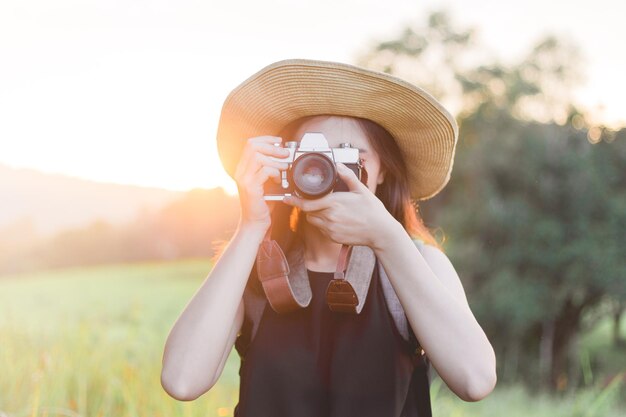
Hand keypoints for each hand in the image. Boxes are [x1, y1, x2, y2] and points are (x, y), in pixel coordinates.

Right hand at [234, 136, 290, 232]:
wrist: (255, 223)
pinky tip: (279, 180)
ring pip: (259, 156)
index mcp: (243, 168)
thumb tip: (284, 154)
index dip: (266, 139)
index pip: (250, 143)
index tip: (279, 141)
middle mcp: (240, 172)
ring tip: (284, 169)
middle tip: (285, 153)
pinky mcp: (250, 188)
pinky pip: (265, 171)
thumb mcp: (266, 182)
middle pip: (253, 146)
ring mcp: (244, 179)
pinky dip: (275, 172)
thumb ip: (270, 168)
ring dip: (276, 161)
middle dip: (272, 147)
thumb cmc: (263, 204)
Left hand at [282, 163, 397, 246]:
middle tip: (321, 202)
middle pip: (308, 212)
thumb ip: (348, 176)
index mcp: (334, 203)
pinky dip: (324, 225)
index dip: (294, 201)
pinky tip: (337, 220)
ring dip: (316, 215)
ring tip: (331, 211)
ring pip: (313, 221)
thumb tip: (339, 165)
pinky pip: (322, 230)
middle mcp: (329, 217)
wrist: (380, 232)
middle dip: (310, 206)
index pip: (306, 203)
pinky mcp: (333, 237)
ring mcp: (331, 229)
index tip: (286, 198)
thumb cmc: (373, 211)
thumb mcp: (361, 190)